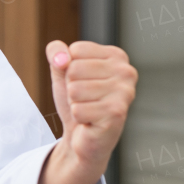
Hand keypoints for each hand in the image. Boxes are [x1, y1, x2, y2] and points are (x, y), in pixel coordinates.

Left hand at [47, 40, 136, 171]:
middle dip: (71, 87)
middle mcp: (126, 72)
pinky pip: (77, 109)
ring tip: (88, 108)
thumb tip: (62, 60)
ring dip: (74, 102)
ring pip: (75, 90)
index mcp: (116, 56)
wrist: (80, 133)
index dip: (68, 67)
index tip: (81, 80)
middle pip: (74, 69)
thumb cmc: (76, 98)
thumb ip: (56, 52)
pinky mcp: (117, 114)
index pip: (76, 50)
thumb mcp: (61, 69)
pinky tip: (91, 120)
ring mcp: (124, 93)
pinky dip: (78, 117)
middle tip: (84, 98)